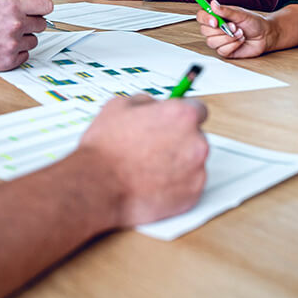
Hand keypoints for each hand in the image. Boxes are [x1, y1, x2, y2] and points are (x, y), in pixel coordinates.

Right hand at [0, 0, 52, 71]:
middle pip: (42, 25)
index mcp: (12, 7)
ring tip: (6, 38)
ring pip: (33, 41)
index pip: (46, 6)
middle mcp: (16, 24)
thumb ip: (10, 1)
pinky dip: (17, 53)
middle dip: (32, 24)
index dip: (42, 9)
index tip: (40, 12)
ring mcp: (14, 44)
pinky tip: (3, 48)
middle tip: (20, 26)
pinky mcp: (10, 61)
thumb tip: (24, 1)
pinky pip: (25, 56)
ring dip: (23, 40)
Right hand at [76, 96, 208, 226]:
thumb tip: (153, 105)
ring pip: (193, 162)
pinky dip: (176, 185)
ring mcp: (197, 170)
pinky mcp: (192, 195)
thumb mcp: (120, 106)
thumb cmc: (107, 150)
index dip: (182, 116)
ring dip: (178, 163)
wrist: (99, 186)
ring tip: (149, 167)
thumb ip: (146, 102)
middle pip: (196, 137)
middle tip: (154, 148)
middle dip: (179, 141)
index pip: (198, 109)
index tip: (175, 123)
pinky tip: (153, 182)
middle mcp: (196, 142)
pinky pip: (189, 185)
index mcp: (182, 115)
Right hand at [198, 0, 267, 58]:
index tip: (215, 21)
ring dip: (228, 38)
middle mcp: (215, 29)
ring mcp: (219, 40)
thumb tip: (213, 4)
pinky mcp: (225, 51)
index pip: (201, 16)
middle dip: (221, 29)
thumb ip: (225, 10)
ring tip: (240, 33)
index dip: (205, 19)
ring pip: (212, 42)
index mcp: (216, 16)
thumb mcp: (240, 14)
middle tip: (234, 26)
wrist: (265, 35)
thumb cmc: (253, 22)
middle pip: (204, 31)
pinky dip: (233, 45)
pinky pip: (221, 50)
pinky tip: (240, 41)